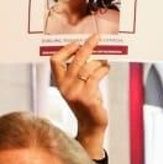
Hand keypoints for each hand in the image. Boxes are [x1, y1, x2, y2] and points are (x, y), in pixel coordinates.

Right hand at [49, 34, 109, 159]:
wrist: (91, 126)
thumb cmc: (86, 102)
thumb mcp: (77, 86)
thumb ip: (78, 71)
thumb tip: (88, 47)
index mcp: (60, 83)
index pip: (55, 61)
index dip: (66, 49)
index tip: (77, 43)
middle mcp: (65, 87)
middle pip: (75, 60)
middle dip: (87, 46)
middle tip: (97, 37)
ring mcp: (76, 93)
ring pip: (89, 67)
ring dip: (100, 62)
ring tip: (105, 62)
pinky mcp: (88, 98)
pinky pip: (97, 76)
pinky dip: (104, 69)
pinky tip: (107, 68)